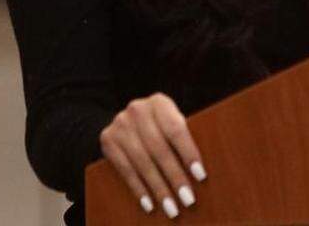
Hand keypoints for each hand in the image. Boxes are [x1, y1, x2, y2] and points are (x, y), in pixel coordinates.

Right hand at [99, 92, 206, 218]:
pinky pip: (125, 170)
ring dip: (158, 188)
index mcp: (159, 102)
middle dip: (175, 177)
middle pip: (159, 149)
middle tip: (187, 199)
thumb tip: (200, 171)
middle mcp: (138, 110)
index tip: (201, 175)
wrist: (127, 119)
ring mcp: (120, 124)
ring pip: (142, 162)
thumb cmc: (161, 125)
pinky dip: (139, 189)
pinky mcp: (107, 139)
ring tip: (171, 207)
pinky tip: (149, 203)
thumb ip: (184, 138)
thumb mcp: (172, 122)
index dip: (188, 153)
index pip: (176, 130)